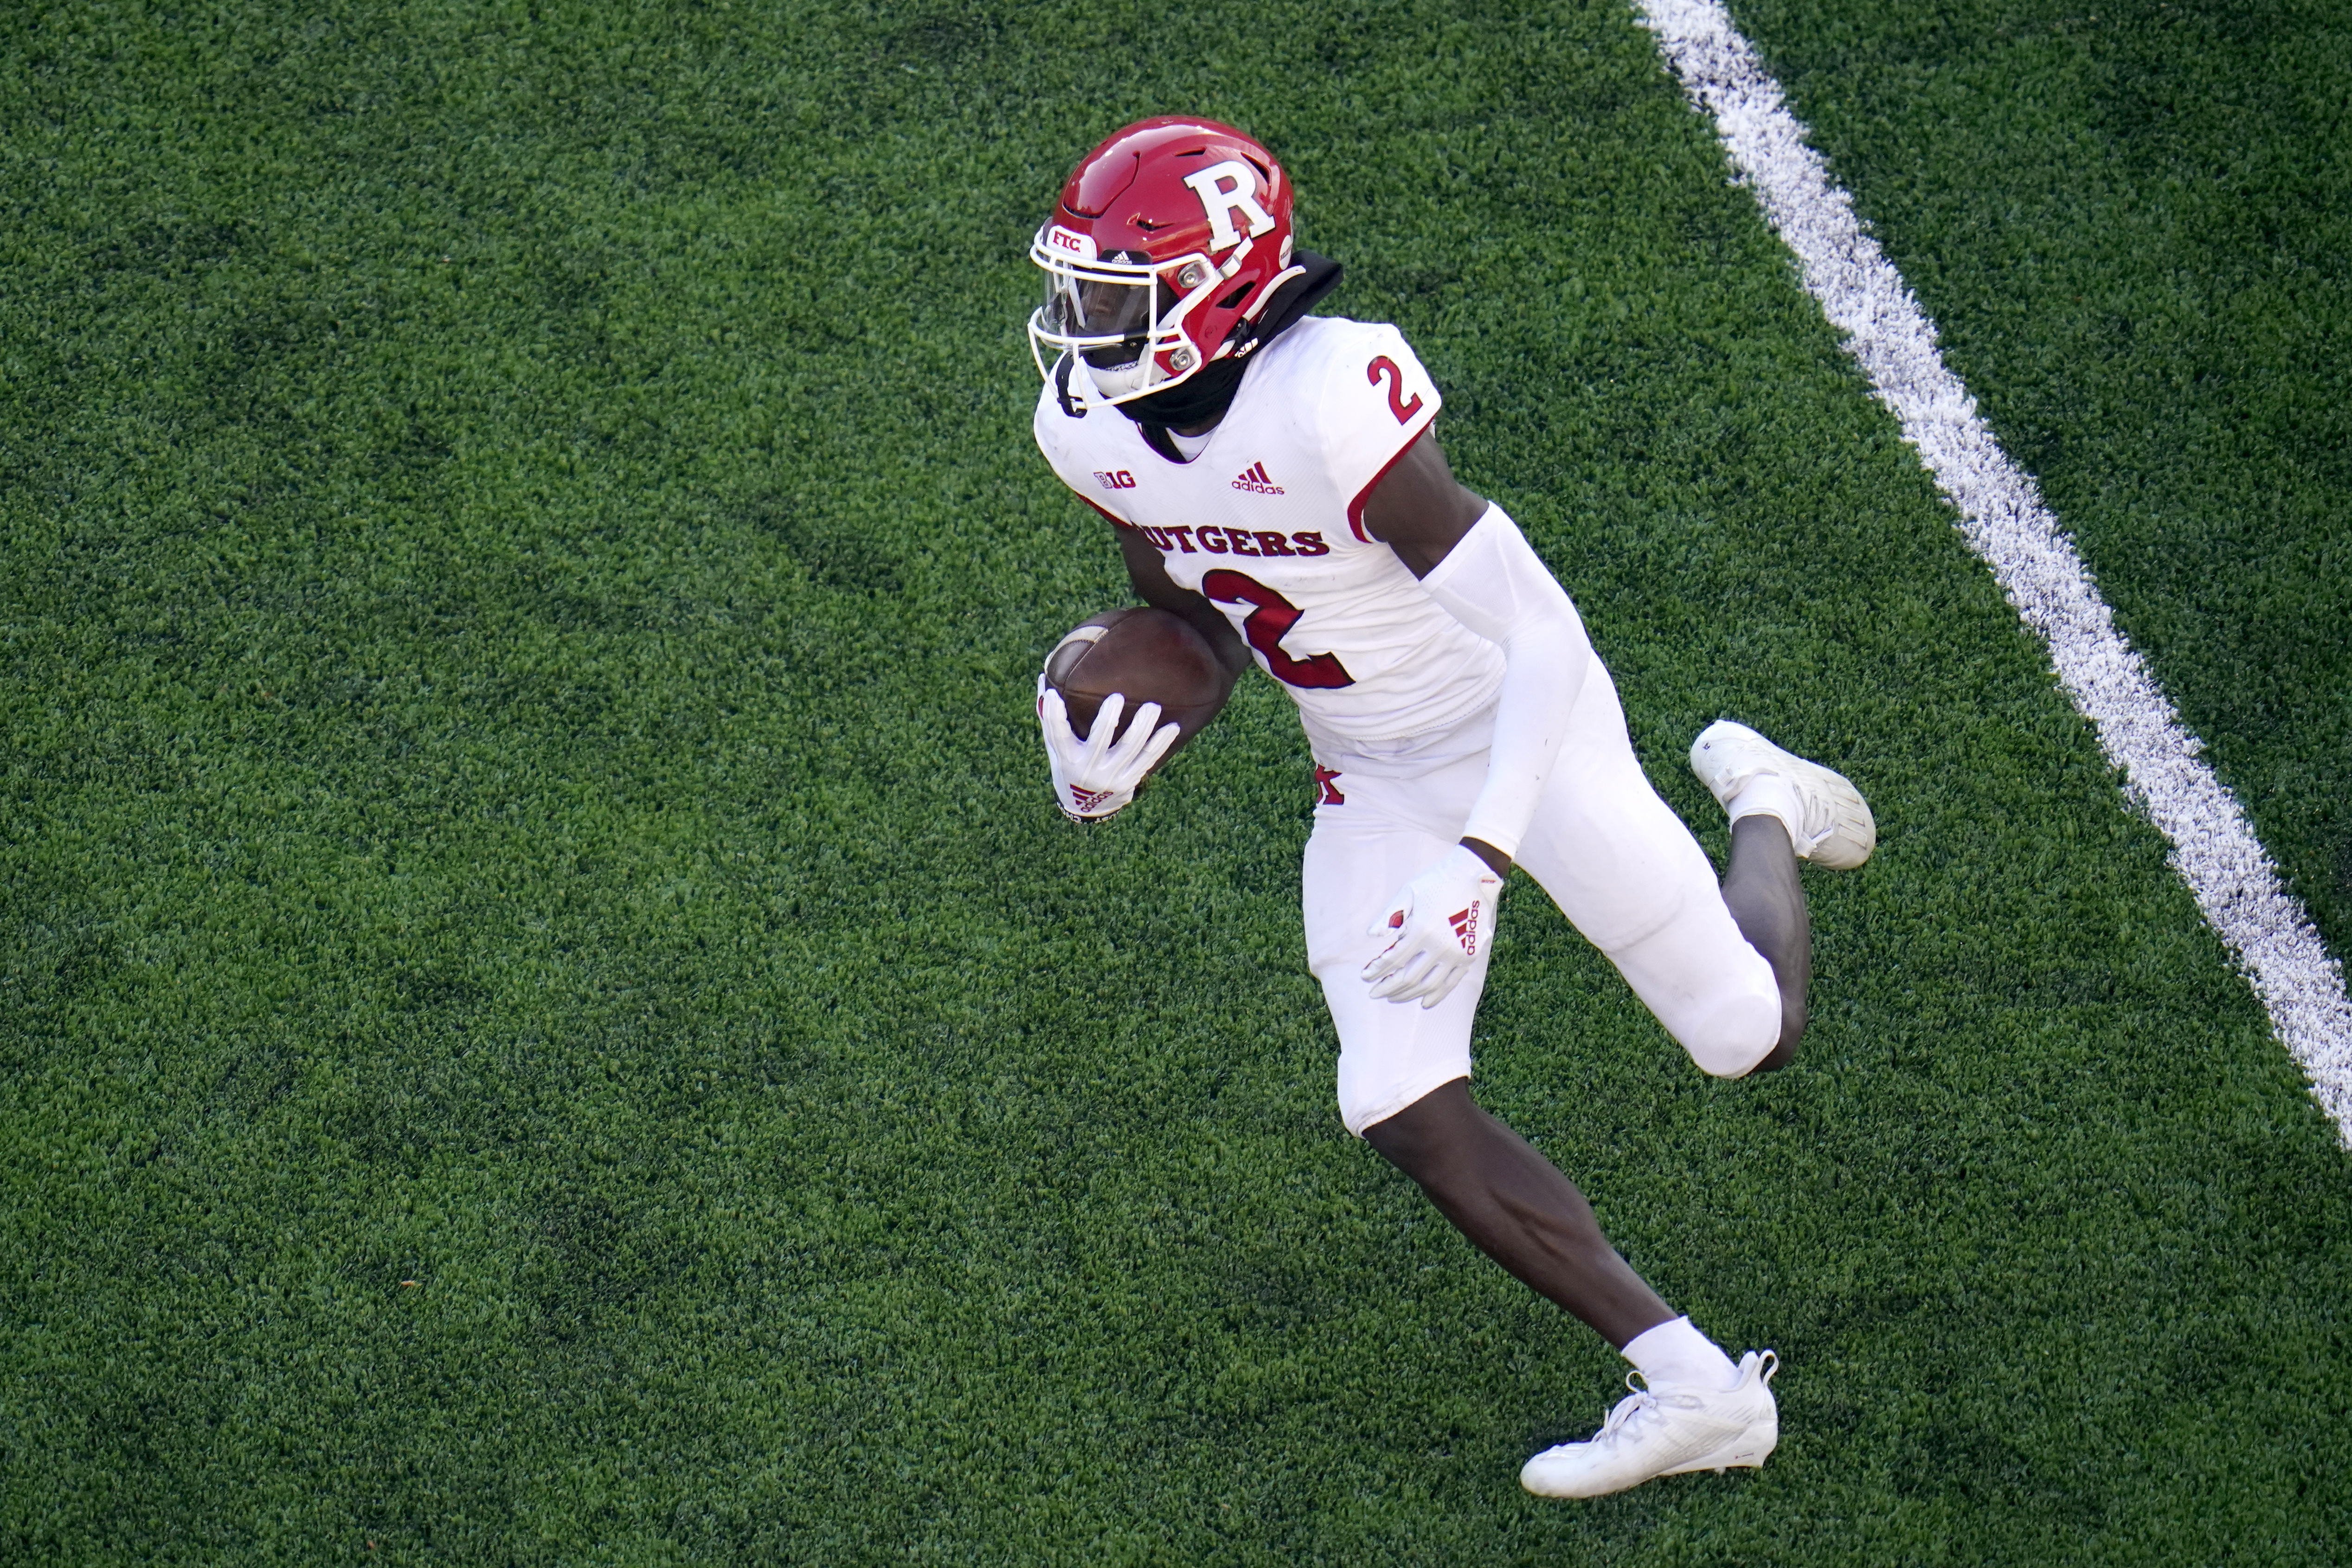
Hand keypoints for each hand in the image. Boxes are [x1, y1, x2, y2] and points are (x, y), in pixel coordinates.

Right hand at [1037, 680, 1181, 822]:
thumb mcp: (1056, 748)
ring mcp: (1111, 777)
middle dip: (1107, 720)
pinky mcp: (1129, 781)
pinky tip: (1172, 727)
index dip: (1054, 716)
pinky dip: (1161, 743)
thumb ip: (1050, 718)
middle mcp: (1088, 769)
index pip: (1058, 735)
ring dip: (1142, 728)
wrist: (1085, 807)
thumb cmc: (1069, 765)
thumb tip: (1044, 680)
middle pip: (1098, 743)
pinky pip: (1148, 759)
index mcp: (1067, 758)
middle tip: (1117, 697)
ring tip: (1153, 707)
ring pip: (1129, 750)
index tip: (1055, 696)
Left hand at [1362, 844, 1502, 1007]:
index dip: (1376, 971)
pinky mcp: (1470, 956)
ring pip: (1428, 985)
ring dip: (1408, 995)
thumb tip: (1371, 936)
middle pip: (1408, 977)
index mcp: (1421, 929)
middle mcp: (1440, 946)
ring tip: (1393, 998)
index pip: (1393, 960)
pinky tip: (1424, 1003)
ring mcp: (1457, 953)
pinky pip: (1451, 983)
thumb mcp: (1409, 892)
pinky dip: (1437, 996)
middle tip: (1374, 993)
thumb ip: (1389, 916)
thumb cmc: (1437, 881)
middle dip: (1388, 988)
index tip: (1365, 977)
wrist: (1475, 875)